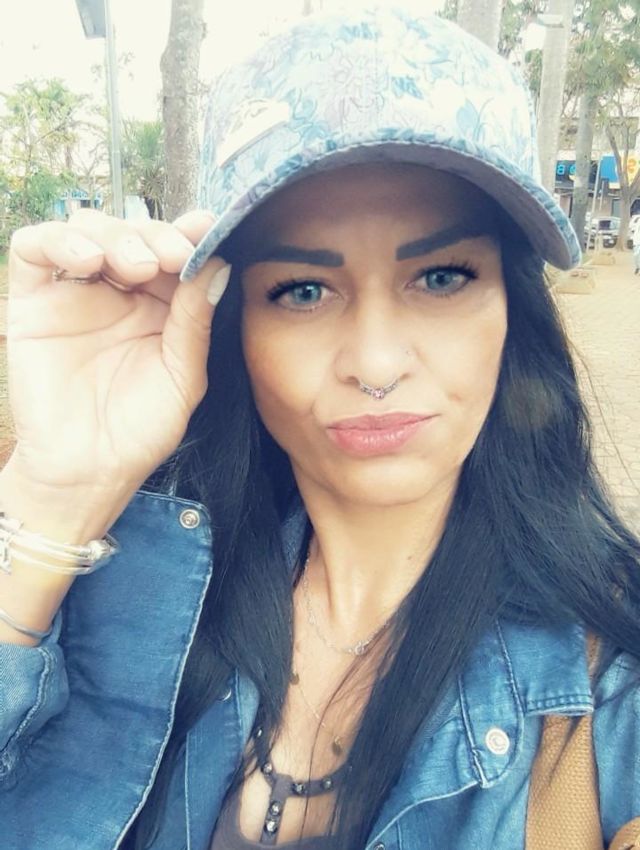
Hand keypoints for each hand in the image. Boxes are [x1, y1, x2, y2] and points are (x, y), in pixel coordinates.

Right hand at [4, 209, 228, 505]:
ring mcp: (75, 293)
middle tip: (172, 256)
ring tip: (136, 265)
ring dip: (114, 235)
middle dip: (155, 236)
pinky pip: (33, 250)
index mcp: (160, 307)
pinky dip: (57, 240)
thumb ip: (195, 322)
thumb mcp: (182, 377)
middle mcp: (118, 293)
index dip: (188, 234)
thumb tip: (218, 264)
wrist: (88, 470)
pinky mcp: (33, 302)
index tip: (206, 229)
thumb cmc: (140, 430)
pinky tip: (88, 262)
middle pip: (132, 233)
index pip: (171, 253)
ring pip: (86, 230)